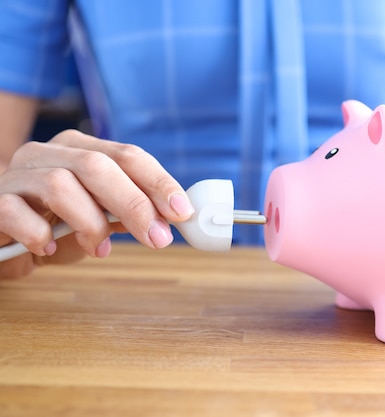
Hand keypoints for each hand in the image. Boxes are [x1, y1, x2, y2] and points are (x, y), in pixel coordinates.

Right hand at [0, 130, 194, 277]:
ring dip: (90, 222)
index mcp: (79, 149)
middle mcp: (47, 153)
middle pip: (97, 166)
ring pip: (60, 185)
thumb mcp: (97, 217)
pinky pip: (16, 213)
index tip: (181, 212)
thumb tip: (170, 218)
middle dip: (133, 204)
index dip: (158, 182)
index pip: (127, 156)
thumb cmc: (53, 225)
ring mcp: (16, 175)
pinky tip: (49, 248)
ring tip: (98, 248)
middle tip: (156, 238)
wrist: (0, 238)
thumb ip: (126, 212)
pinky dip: (40, 234)